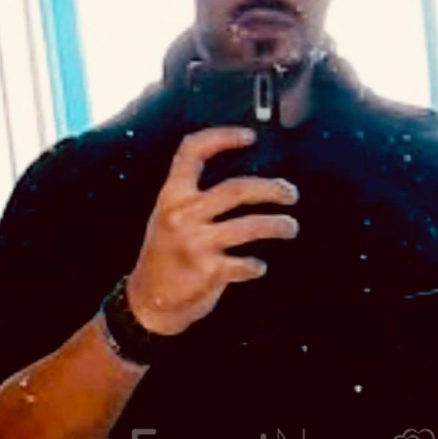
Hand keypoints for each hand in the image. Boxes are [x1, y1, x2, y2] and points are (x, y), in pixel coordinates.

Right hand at [127, 126, 299, 335]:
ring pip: (250, 226)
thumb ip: (193, 198)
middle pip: (237, 189)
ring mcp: (196, 243)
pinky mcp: (208, 272)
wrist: (147, 301)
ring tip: (290, 226)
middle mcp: (183, 215)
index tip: (248, 137)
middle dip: (271, 189)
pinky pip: (244, 264)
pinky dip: (256, 266)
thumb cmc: (162, 257)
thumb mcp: (166, 217)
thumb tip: (242, 186)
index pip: (193, 152)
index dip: (222, 138)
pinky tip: (258, 267)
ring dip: (277, 225)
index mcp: (171, 196)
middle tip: (290, 194)